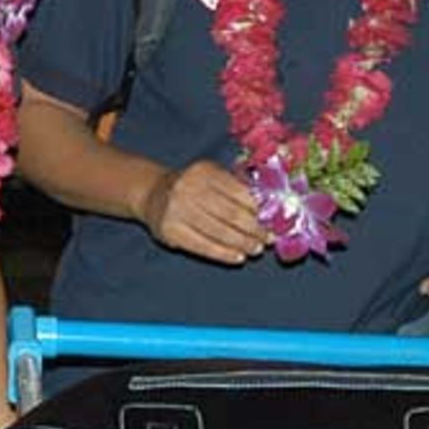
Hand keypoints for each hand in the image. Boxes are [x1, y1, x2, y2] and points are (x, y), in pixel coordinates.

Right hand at [139, 159, 266, 263]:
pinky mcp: (170, 231)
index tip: (275, 221)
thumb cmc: (192, 186)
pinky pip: (203, 246)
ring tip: (257, 250)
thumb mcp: (211, 177)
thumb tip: (270, 208)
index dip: (260, 210)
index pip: (239, 193)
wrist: (153, 194)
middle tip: (269, 239)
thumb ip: (236, 187)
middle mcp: (189, 188)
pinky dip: (224, 254)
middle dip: (255, 229)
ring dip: (243, 243)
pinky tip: (238, 257)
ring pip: (219, 232)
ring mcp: (177, 210)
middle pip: (232, 214)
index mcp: (205, 171)